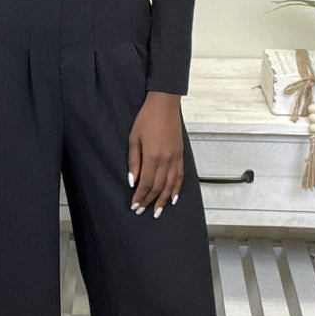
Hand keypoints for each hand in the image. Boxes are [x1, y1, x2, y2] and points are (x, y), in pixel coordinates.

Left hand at [127, 92, 183, 216]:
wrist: (164, 104)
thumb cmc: (146, 118)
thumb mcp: (134, 138)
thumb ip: (134, 161)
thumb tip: (133, 180)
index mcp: (153, 156)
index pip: (146, 183)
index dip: (140, 196)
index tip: (135, 205)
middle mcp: (166, 159)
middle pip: (158, 187)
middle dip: (149, 201)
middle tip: (142, 211)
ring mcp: (175, 157)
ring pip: (170, 185)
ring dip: (163, 200)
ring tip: (157, 211)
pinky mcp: (180, 154)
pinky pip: (180, 176)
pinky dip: (177, 188)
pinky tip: (173, 198)